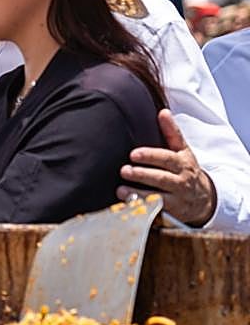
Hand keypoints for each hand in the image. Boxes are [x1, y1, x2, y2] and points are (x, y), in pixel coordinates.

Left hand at [118, 109, 216, 226]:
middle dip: (142, 175)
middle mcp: (181, 181)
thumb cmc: (185, 169)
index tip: (133, 154)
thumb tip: (163, 111)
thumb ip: (172, 132)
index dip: (150, 156)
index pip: (166, 158)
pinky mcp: (171, 213)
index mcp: (182, 163)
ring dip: (139, 194)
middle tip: (124, 170)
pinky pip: (157, 212)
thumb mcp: (182, 151)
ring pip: (159, 197)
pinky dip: (143, 210)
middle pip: (162, 178)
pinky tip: (128, 206)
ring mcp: (177, 199)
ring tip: (120, 190)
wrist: (203, 198)